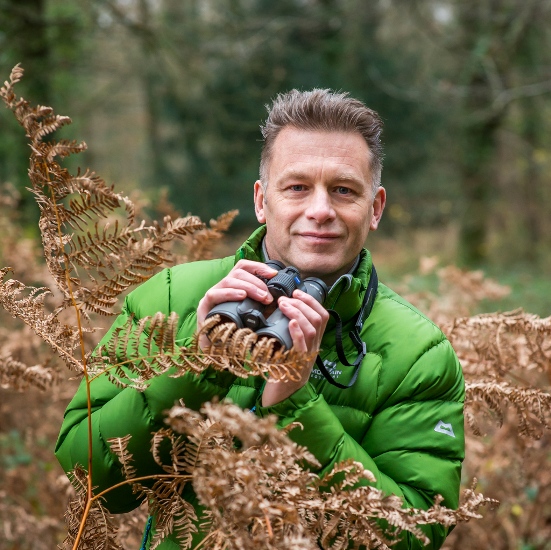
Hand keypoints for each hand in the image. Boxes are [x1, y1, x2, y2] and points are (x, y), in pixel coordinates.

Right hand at [196, 260, 277, 349]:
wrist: (217, 351)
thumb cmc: (237, 333)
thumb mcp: (254, 315)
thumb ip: (264, 305)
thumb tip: (281, 297)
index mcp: (233, 286)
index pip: (243, 267)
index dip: (258, 267)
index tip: (274, 274)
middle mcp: (221, 288)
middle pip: (238, 272)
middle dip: (257, 282)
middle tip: (269, 297)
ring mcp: (212, 296)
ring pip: (228, 280)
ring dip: (248, 287)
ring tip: (261, 298)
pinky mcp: (204, 307)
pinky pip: (214, 294)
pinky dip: (230, 293)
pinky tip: (242, 296)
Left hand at [261, 288, 328, 406]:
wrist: (281, 396)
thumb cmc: (282, 368)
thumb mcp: (289, 345)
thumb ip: (289, 330)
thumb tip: (279, 309)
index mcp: (313, 341)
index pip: (322, 315)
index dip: (312, 301)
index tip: (297, 292)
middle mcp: (314, 347)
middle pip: (319, 319)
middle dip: (302, 304)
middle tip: (285, 298)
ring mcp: (307, 356)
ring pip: (312, 329)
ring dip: (297, 313)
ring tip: (283, 305)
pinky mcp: (297, 365)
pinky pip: (302, 346)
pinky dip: (297, 331)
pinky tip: (290, 322)